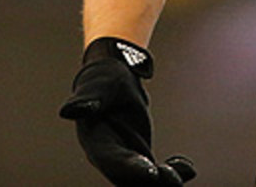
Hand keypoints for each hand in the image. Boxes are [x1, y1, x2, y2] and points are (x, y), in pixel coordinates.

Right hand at [60, 37, 196, 184]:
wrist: (113, 79)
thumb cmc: (102, 80)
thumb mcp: (96, 86)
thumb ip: (86, 100)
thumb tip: (69, 110)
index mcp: (95, 141)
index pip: (112, 161)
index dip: (130, 169)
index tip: (151, 172)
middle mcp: (108, 156)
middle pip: (128, 178)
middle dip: (150, 180)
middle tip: (173, 177)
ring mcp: (124, 159)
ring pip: (142, 180)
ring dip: (163, 180)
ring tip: (185, 170)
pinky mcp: (138, 156)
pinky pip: (154, 172)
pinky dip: (171, 172)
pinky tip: (186, 166)